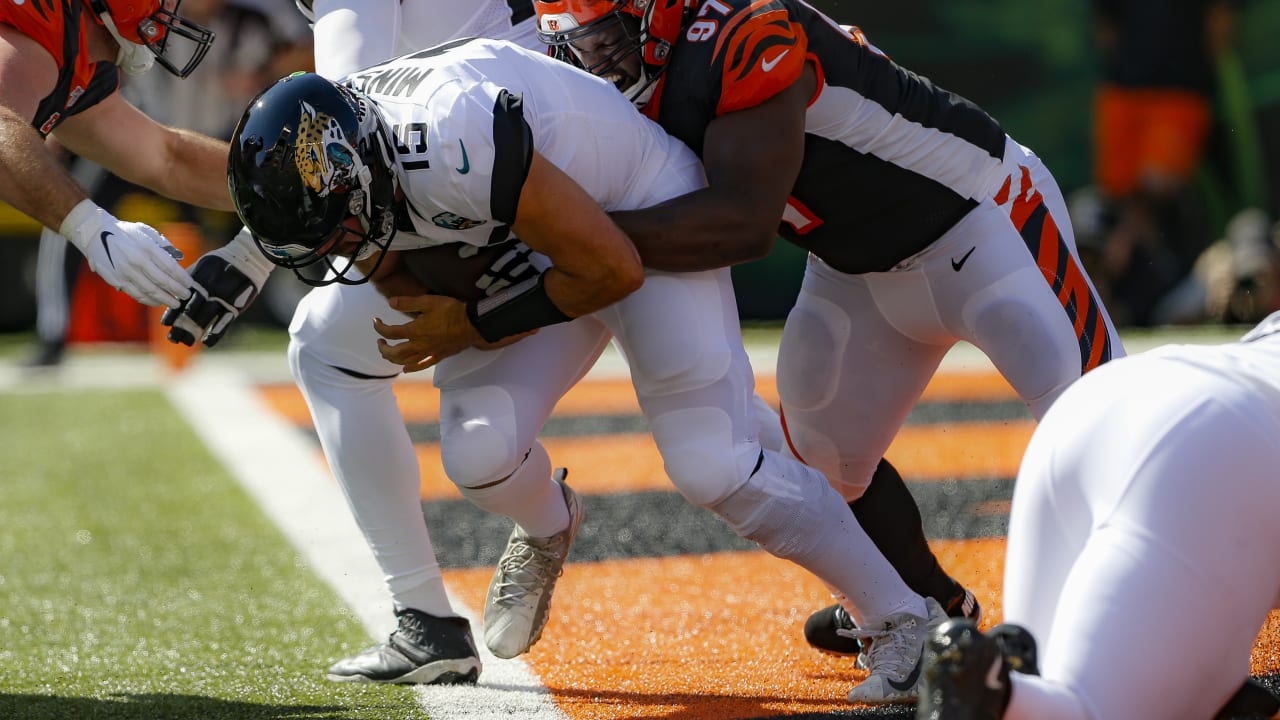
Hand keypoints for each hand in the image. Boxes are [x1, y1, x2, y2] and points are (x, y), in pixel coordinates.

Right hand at [59, 199, 193, 306]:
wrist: (95, 234)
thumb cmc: (125, 232)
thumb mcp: (146, 231)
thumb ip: (164, 244)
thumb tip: (179, 257)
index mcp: (146, 247)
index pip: (170, 266)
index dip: (182, 277)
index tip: (190, 284)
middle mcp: (137, 260)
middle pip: (162, 280)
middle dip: (177, 290)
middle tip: (186, 295)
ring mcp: (126, 271)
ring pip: (150, 290)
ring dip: (165, 299)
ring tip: (176, 303)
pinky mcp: (117, 279)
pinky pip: (136, 294)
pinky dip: (149, 300)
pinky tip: (158, 302)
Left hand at [161, 227, 276, 346]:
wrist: (247, 259)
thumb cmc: (222, 262)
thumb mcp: (202, 266)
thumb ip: (189, 280)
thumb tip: (174, 290)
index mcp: (197, 282)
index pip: (180, 301)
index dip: (172, 314)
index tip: (166, 324)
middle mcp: (207, 292)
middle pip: (189, 314)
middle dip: (180, 327)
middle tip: (173, 339)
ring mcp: (221, 300)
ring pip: (204, 321)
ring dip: (193, 333)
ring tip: (186, 342)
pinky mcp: (235, 307)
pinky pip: (223, 324)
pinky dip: (214, 335)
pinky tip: (207, 342)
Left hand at [373, 294, 487, 372]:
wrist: (471, 324)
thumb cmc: (451, 311)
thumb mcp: (428, 302)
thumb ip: (408, 302)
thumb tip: (390, 302)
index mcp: (415, 330)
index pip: (391, 332)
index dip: (380, 328)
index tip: (376, 322)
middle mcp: (419, 345)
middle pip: (395, 353)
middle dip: (383, 348)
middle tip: (380, 342)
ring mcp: (428, 353)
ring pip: (405, 362)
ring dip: (393, 359)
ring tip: (388, 353)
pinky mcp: (438, 357)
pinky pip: (422, 365)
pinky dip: (411, 368)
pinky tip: (406, 368)